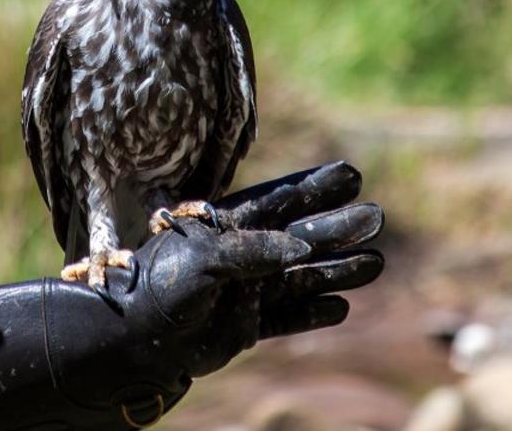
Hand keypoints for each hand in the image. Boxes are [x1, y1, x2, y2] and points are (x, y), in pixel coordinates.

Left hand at [130, 160, 384, 378]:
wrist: (135, 336)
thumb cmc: (161, 284)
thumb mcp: (203, 258)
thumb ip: (249, 251)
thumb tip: (299, 246)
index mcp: (228, 226)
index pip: (280, 201)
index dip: (315, 188)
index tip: (350, 174)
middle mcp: (241, 254)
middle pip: (300, 236)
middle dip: (337, 227)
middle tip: (376, 215)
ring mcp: (245, 289)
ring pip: (300, 277)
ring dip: (336, 270)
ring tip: (375, 262)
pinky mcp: (244, 324)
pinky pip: (287, 316)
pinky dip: (313, 312)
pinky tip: (341, 306)